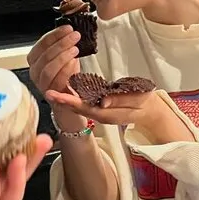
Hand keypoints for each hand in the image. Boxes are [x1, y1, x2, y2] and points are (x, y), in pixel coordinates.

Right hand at [27, 26, 83, 128]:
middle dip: (60, 44)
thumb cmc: (66, 77)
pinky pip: (57, 81)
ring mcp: (42, 85)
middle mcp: (35, 73)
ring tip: (75, 49)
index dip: (54, 35)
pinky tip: (75, 62)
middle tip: (74, 36)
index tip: (67, 28)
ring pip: (47, 69)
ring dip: (62, 56)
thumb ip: (61, 47)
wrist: (69, 101)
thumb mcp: (62, 58)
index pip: (41, 44)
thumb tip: (69, 31)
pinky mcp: (52, 95)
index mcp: (35, 60)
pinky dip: (66, 70)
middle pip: (44, 56)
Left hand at [47, 88, 193, 144]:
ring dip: (67, 97)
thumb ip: (120, 100)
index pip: (84, 108)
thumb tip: (103, 101)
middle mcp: (100, 113)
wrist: (150, 110)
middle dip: (63, 100)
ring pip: (80, 104)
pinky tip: (68, 86)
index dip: (69, 102)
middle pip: (78, 107)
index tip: (55, 95)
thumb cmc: (144, 103)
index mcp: (107, 114)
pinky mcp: (102, 104)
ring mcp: (100, 110)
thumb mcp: (136, 100)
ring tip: (53, 88)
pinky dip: (76, 94)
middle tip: (47, 92)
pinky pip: (86, 101)